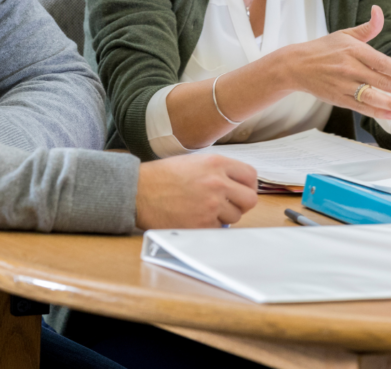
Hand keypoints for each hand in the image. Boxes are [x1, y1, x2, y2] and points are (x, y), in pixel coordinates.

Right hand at [135, 153, 257, 228]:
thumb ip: (219, 170)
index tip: (242, 190)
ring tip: (205, 209)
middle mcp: (217, 183)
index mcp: (217, 163)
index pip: (251, 176)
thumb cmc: (163, 175)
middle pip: (250, 199)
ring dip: (225, 216)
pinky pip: (219, 229)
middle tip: (230, 204)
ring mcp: (210, 205)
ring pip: (235, 217)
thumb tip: (238, 184)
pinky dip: (211, 226)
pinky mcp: (201, 225)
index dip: (248, 185)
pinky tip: (196, 217)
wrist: (139, 191)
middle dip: (242, 203)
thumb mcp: (195, 161)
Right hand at [283, 5, 390, 120]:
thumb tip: (379, 10)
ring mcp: (343, 85)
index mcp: (353, 50)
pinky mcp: (338, 98)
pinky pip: (360, 106)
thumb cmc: (323, 48)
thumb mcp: (344, 34)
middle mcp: (349, 68)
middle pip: (380, 80)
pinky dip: (375, 111)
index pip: (379, 62)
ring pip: (371, 96)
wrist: (296, 65)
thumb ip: (367, 27)